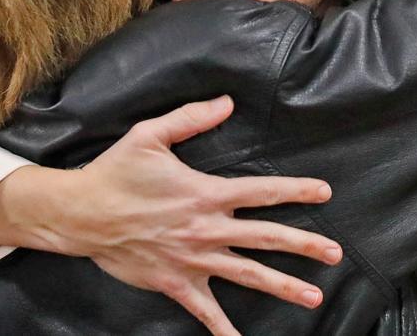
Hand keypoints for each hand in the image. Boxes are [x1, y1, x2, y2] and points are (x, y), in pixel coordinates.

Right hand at [0, 96, 341, 335]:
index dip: (295, 191)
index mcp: (205, 193)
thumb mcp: (150, 135)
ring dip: (283, 286)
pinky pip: (206, 312)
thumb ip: (191, 119)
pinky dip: (224, 331)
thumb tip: (227, 103)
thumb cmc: (115, 172)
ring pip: (247, 275)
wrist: (80, 215)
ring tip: (314, 297)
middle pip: (265, 238)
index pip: (261, 191)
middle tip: (335, 253)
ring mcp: (194, 260)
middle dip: (304, 245)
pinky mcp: (176, 283)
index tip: (324, 192)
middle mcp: (206, 229)